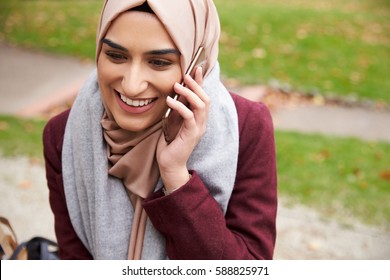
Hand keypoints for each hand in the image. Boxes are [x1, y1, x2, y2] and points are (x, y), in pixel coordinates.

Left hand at [157, 67, 209, 190]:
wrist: (169, 163)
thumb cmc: (170, 142)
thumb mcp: (173, 121)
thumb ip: (178, 109)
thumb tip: (174, 92)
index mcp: (199, 118)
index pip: (203, 97)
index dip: (201, 82)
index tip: (196, 68)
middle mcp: (202, 122)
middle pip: (206, 99)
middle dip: (196, 85)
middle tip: (185, 75)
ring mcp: (198, 128)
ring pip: (201, 105)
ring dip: (189, 93)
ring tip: (176, 87)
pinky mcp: (191, 134)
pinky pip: (189, 116)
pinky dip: (180, 106)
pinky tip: (170, 100)